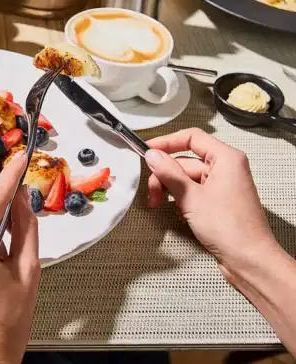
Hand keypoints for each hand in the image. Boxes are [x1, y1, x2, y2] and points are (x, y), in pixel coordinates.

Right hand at [145, 129, 277, 279]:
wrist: (249, 262)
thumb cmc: (231, 230)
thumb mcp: (191, 197)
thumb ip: (169, 173)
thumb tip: (153, 156)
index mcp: (226, 159)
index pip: (191, 137)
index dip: (167, 142)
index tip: (148, 151)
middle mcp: (226, 168)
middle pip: (185, 161)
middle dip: (165, 175)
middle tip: (151, 190)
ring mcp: (222, 186)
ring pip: (186, 177)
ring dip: (170, 189)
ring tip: (159, 203)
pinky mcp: (218, 201)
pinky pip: (193, 191)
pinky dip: (181, 199)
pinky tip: (177, 211)